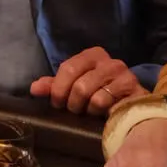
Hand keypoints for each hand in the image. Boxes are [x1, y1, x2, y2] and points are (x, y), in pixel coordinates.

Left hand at [30, 47, 146, 114]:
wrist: (130, 107)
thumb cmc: (98, 95)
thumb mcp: (73, 88)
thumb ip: (54, 86)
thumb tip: (34, 88)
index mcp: (93, 55)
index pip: (67, 68)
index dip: (58, 89)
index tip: (57, 103)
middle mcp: (109, 61)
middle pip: (78, 84)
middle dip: (71, 102)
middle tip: (75, 109)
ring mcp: (123, 74)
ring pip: (90, 93)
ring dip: (85, 108)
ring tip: (89, 110)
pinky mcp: (133, 89)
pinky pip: (103, 102)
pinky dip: (99, 111)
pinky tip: (104, 112)